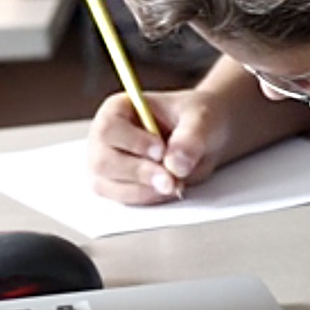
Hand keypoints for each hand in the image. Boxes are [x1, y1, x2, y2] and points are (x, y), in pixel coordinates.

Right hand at [87, 88, 232, 204]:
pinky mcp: (118, 186)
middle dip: (138, 173)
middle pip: (102, 162)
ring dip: (142, 190)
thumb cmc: (197, 119)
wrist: (207, 137)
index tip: (160, 151)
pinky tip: (167, 190)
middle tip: (170, 180)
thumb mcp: (201, 119)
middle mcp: (106, 138)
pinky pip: (121, 200)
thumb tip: (175, 165)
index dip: (133, 142)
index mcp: (118, 109)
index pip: (109, 128)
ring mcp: (108, 164)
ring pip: (107, 186)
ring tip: (174, 184)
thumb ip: (190, 138)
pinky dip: (146, 199)